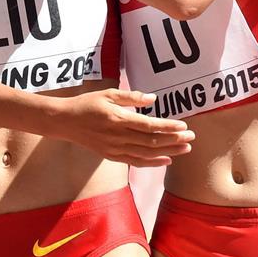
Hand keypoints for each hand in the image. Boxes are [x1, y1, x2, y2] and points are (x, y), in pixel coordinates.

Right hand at [56, 88, 194, 167]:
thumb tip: (154, 99)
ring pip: (146, 153)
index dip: (168, 127)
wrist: (65, 122)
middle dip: (174, 140)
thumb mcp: (109, 94)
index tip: (184, 126)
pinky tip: (167, 159)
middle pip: (151, 141)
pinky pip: (135, 161)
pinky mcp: (112, 155)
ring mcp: (115, 148)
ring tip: (185, 149)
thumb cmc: (88, 104)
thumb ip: (132, 97)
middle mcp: (118, 136)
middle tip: (192, 137)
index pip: (149, 125)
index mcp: (118, 119)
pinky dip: (152, 162)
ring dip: (168, 151)